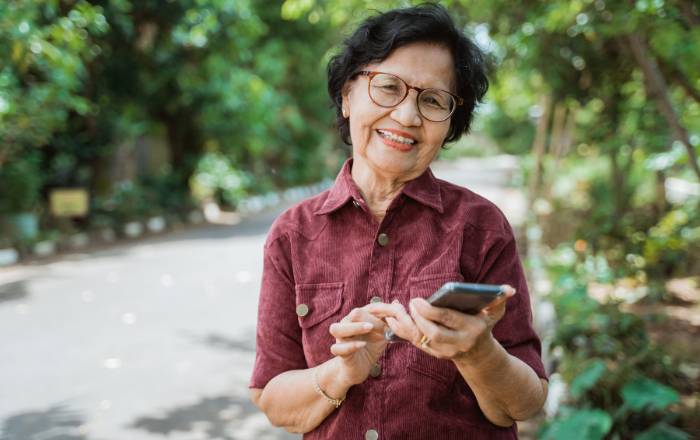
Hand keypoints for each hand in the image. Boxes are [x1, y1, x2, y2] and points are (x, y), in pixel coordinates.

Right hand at [328, 303, 402, 385]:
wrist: (360, 367)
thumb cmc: (371, 346)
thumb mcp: (383, 333)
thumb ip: (389, 321)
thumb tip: (396, 302)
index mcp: (358, 317)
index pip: (370, 308)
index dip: (383, 311)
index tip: (396, 316)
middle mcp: (347, 324)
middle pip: (354, 314)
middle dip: (371, 318)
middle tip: (383, 326)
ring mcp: (341, 338)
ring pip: (337, 329)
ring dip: (355, 327)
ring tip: (369, 328)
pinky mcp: (340, 353)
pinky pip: (337, 348)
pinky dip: (350, 346)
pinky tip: (363, 345)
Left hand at [386, 286, 515, 361]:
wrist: (479, 355)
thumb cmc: (484, 324)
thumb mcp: (493, 314)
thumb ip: (499, 300)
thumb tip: (508, 289)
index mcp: (472, 329)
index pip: (449, 320)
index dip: (431, 311)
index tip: (417, 299)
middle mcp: (459, 343)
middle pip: (434, 333)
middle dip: (418, 319)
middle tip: (409, 303)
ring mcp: (446, 351)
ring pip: (422, 340)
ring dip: (407, 325)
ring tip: (397, 309)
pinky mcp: (435, 354)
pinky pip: (415, 343)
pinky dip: (402, 331)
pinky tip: (392, 318)